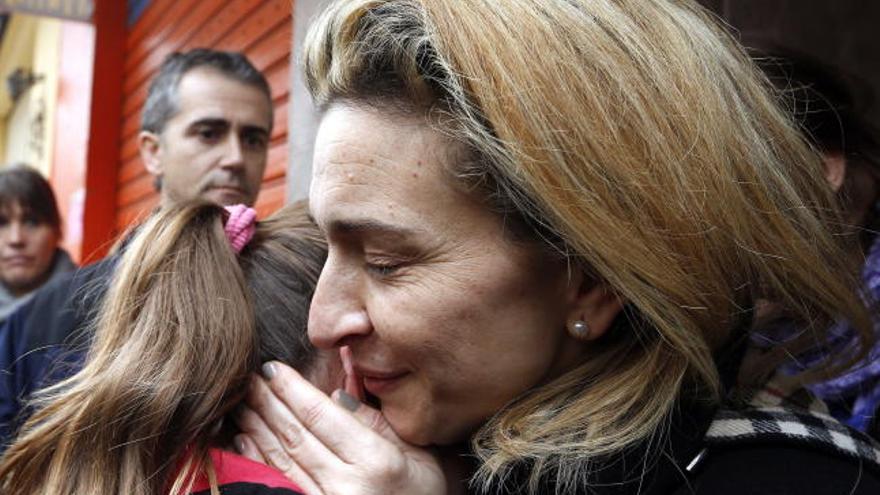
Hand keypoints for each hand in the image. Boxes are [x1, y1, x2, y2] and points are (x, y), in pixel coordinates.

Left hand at [235, 361, 445, 494]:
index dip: (293, 390)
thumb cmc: (424, 493)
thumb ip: (375, 423)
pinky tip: (244, 441)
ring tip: (242, 403)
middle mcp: (346, 485)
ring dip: (257, 428)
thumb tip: (335, 394)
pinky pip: (281, 483)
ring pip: (282, 459)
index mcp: (375, 461)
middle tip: (249, 378)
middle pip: (296, 436)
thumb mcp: (416, 453)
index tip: (273, 368)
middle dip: (268, 403)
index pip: (322, 417)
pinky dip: (258, 460)